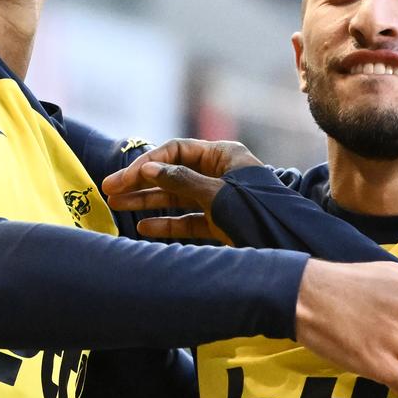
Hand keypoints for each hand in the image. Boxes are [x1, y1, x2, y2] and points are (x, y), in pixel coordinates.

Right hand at [101, 138, 263, 243]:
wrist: (288, 246)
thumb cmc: (257, 213)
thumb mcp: (217, 194)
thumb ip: (181, 181)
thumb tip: (148, 168)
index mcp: (223, 155)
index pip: (176, 151)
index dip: (148, 163)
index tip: (124, 178)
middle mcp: (219, 173)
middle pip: (172, 173)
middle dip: (141, 183)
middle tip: (109, 191)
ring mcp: (219, 199)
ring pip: (176, 197)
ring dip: (148, 202)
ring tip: (117, 206)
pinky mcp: (220, 222)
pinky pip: (187, 220)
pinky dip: (167, 223)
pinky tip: (145, 226)